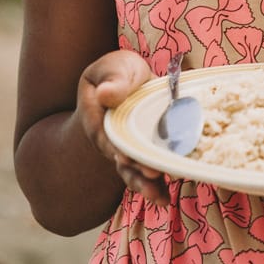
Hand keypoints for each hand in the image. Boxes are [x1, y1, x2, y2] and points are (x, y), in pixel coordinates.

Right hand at [77, 50, 169, 204]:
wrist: (125, 82)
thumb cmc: (117, 73)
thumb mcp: (113, 68)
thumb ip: (112, 79)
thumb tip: (105, 93)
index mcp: (97, 116)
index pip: (105, 135)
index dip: (116, 146)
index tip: (125, 157)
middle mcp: (109, 139)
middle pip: (120, 158)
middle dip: (136, 169)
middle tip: (153, 174)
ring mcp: (125, 150)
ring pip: (132, 171)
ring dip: (145, 184)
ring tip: (160, 196)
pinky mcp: (142, 154)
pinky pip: (146, 171)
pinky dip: (156, 185)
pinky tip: (166, 196)